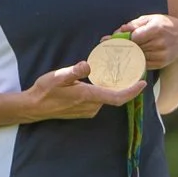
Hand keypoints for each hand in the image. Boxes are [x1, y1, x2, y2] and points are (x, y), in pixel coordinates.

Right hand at [19, 62, 139, 121]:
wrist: (34, 108)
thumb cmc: (44, 91)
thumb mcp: (57, 77)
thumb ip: (74, 72)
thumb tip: (88, 65)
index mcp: (88, 96)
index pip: (117, 97)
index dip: (132, 91)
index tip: (143, 83)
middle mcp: (91, 106)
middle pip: (114, 96)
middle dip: (124, 84)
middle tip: (130, 69)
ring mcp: (88, 110)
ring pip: (106, 97)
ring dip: (112, 87)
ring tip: (115, 72)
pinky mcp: (84, 111)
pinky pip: (99, 100)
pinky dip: (103, 91)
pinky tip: (99, 80)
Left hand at [119, 12, 177, 69]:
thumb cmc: (165, 26)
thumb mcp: (152, 19)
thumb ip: (135, 23)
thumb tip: (121, 29)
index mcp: (157, 28)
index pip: (134, 37)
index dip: (126, 38)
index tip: (120, 38)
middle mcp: (160, 42)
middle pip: (135, 47)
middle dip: (127, 46)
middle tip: (121, 44)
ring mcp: (161, 54)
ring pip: (139, 55)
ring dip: (133, 53)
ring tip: (131, 48)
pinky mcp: (162, 63)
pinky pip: (144, 63)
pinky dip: (139, 59)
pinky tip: (139, 55)